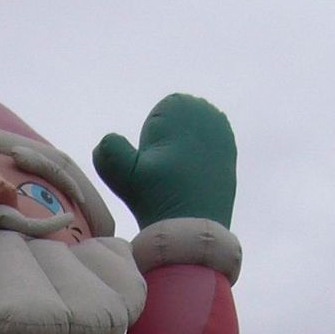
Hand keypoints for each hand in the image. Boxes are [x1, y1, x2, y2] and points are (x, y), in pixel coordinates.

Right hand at [94, 94, 236, 229]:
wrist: (195, 229)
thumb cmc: (158, 199)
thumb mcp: (122, 175)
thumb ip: (108, 152)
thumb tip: (104, 143)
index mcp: (179, 104)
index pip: (156, 118)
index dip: (148, 145)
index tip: (154, 167)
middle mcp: (205, 109)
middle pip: (173, 128)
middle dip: (166, 148)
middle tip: (166, 177)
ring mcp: (221, 129)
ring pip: (186, 141)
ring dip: (179, 158)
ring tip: (178, 182)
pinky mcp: (230, 150)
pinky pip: (202, 153)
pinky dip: (195, 167)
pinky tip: (192, 184)